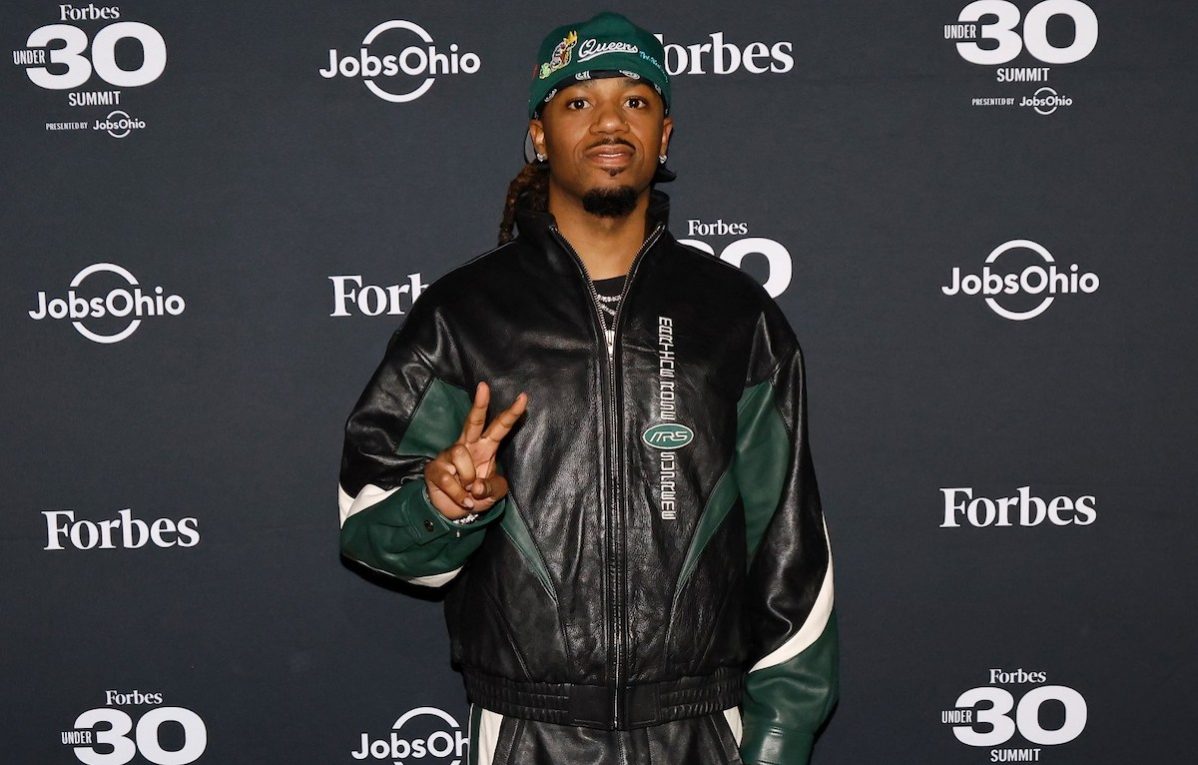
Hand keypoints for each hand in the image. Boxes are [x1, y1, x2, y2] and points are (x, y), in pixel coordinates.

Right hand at [424, 381, 527, 520]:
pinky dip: (458, 494)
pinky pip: (449, 478)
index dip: (511, 414)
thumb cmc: (477, 495)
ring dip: (467, 478)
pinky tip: (462, 499)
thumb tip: (476, 486)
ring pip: (460, 454)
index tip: (523, 398)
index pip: (499, 427)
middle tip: (484, 386)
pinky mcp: (435, 468)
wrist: (453, 512)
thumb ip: (493, 488)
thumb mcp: (495, 494)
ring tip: (469, 491)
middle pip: (473, 421)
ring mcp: (449, 456)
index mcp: (486, 448)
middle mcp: (467, 446)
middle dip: (479, 404)